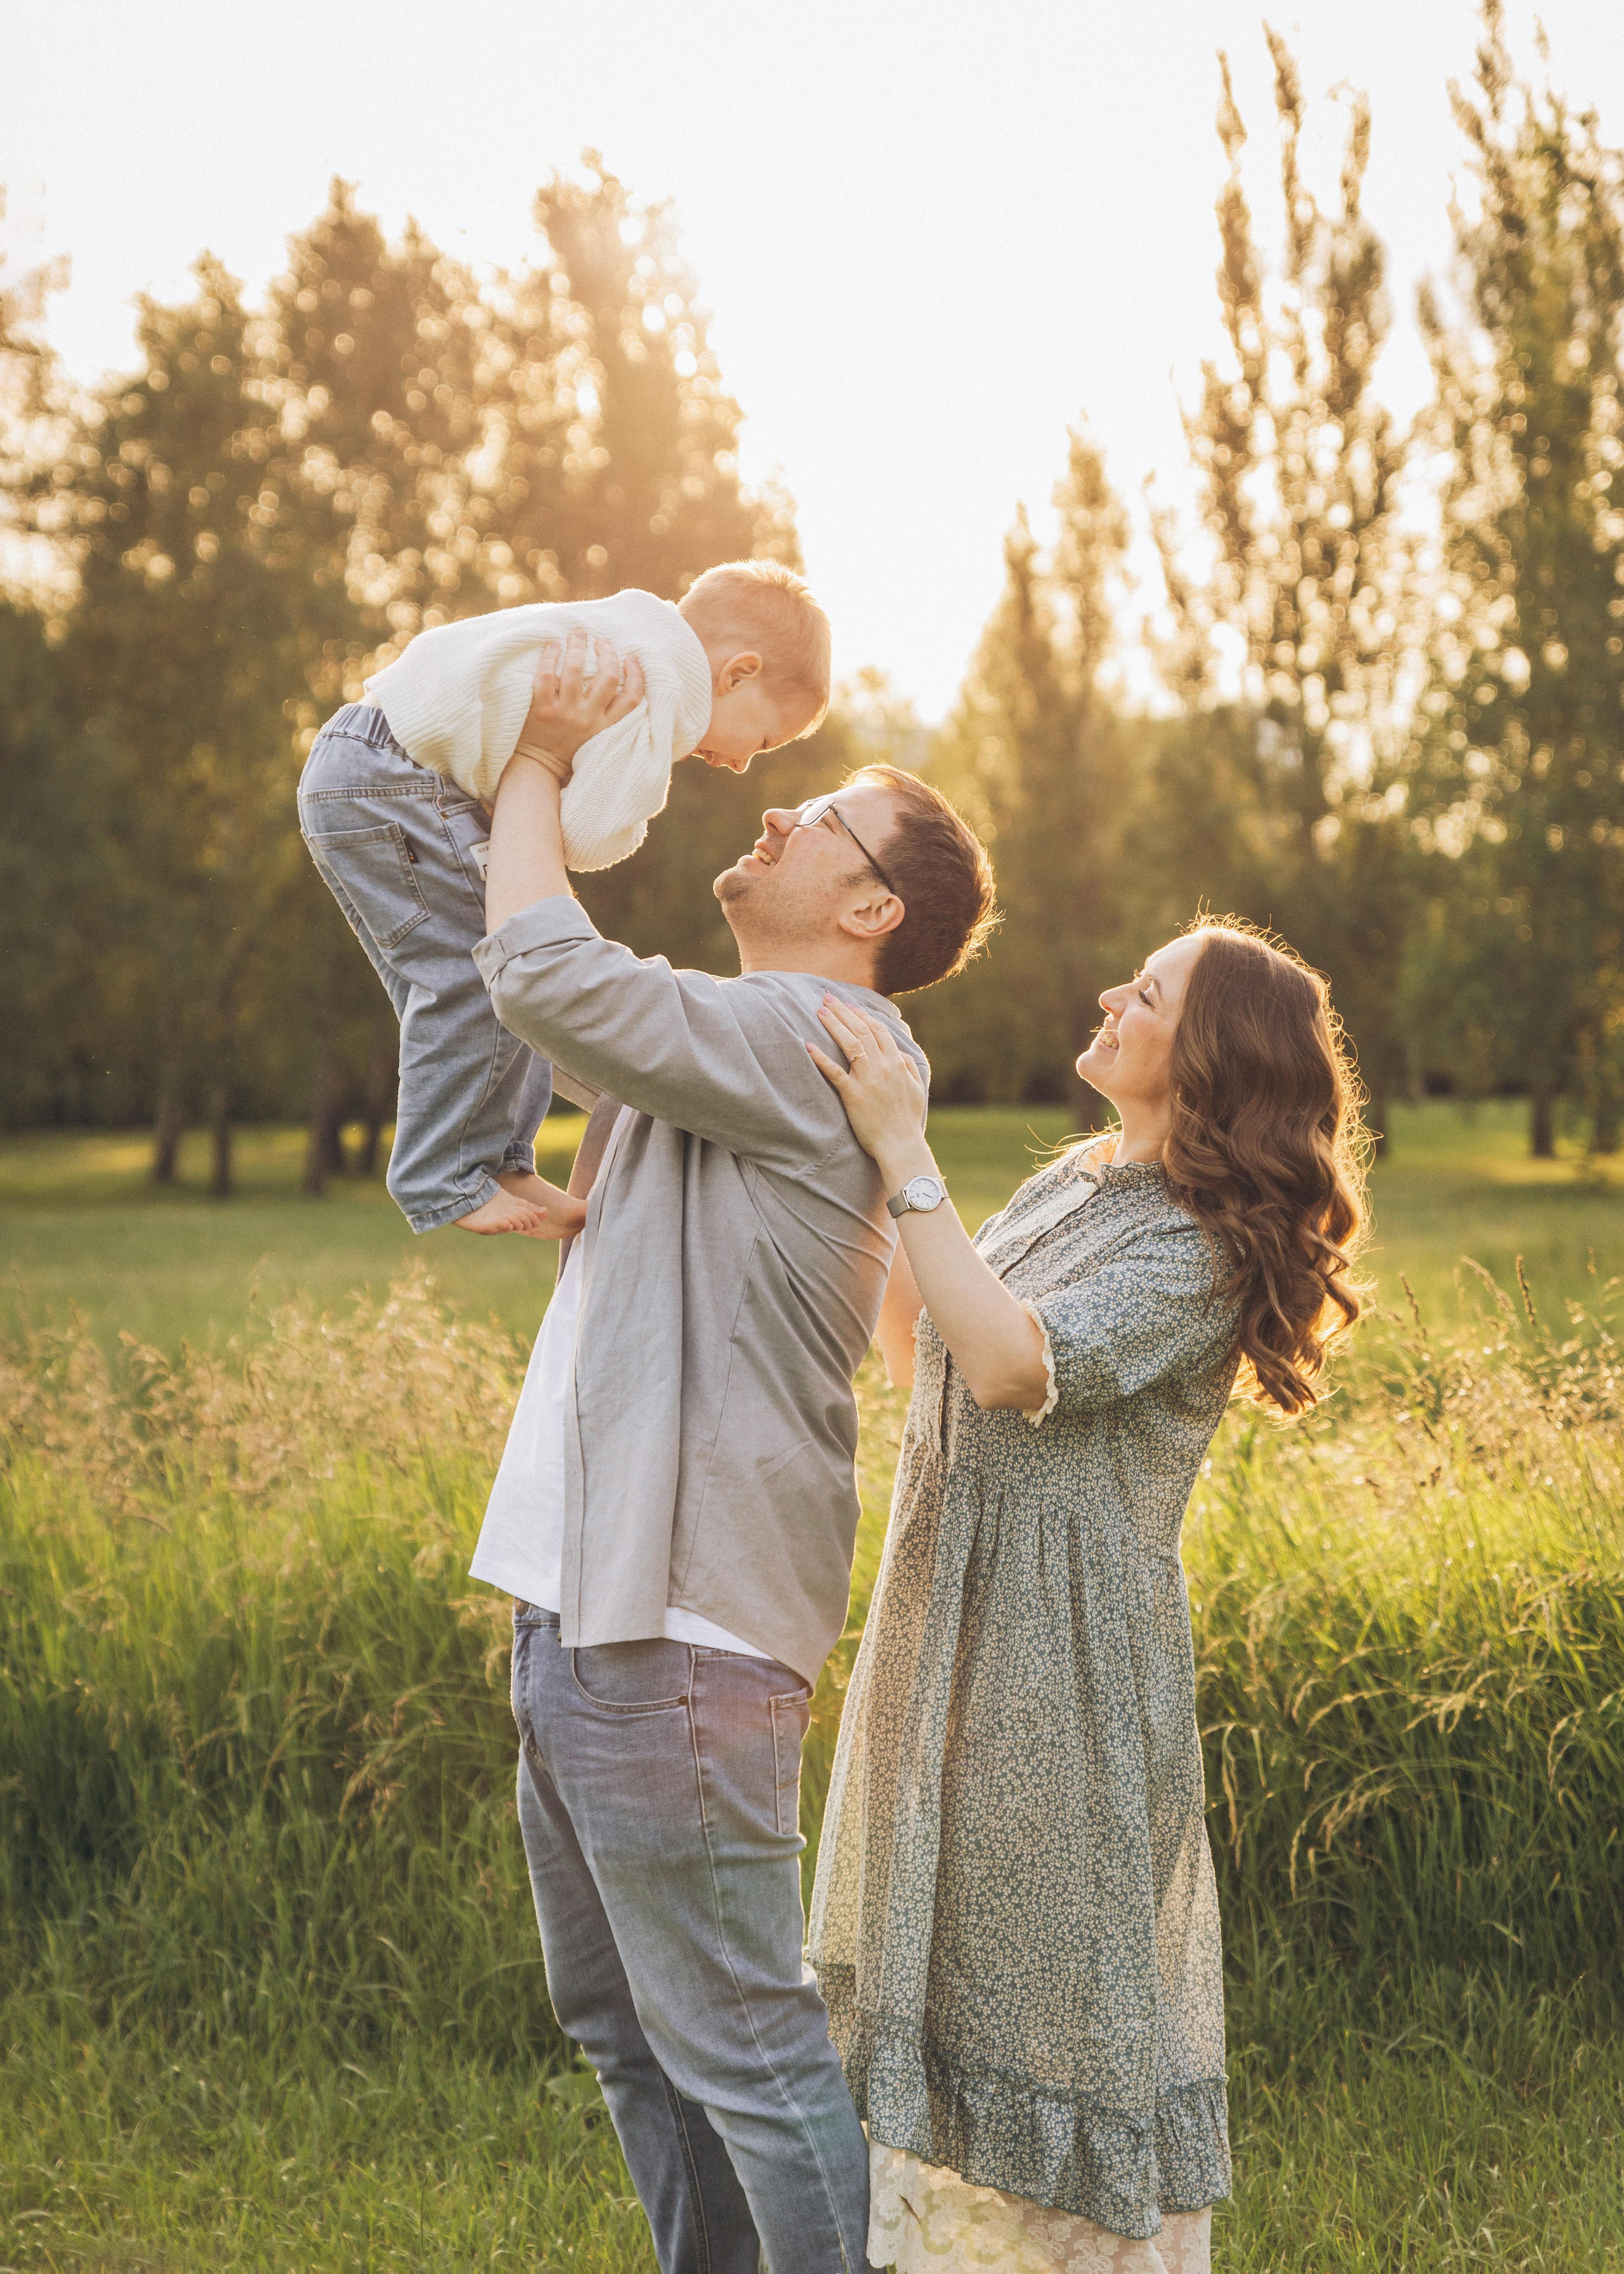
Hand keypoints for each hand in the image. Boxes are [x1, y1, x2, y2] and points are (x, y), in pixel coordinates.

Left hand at [514, 630, 645, 779]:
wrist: (539, 767)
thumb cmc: (570, 750)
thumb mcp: (599, 738)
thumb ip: (609, 716)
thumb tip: (617, 680)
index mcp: (607, 727)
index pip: (632, 698)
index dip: (636, 674)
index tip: (630, 658)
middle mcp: (589, 719)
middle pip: (608, 678)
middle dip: (607, 653)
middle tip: (601, 642)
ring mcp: (565, 713)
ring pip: (576, 670)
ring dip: (578, 647)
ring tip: (578, 635)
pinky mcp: (542, 710)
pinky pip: (546, 676)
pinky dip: (550, 656)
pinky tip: (553, 646)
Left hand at [807, 997, 927, 1173]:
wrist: (901, 1145)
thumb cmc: (907, 1121)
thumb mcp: (916, 1089)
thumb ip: (910, 1067)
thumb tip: (901, 1053)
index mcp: (898, 1063)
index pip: (878, 1030)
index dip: (862, 1015)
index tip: (850, 1005)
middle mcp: (883, 1066)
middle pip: (861, 1030)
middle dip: (844, 1011)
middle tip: (828, 998)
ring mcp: (867, 1079)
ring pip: (849, 1044)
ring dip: (833, 1024)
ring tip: (820, 1011)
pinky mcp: (852, 1095)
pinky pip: (834, 1072)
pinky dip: (821, 1058)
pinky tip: (808, 1045)